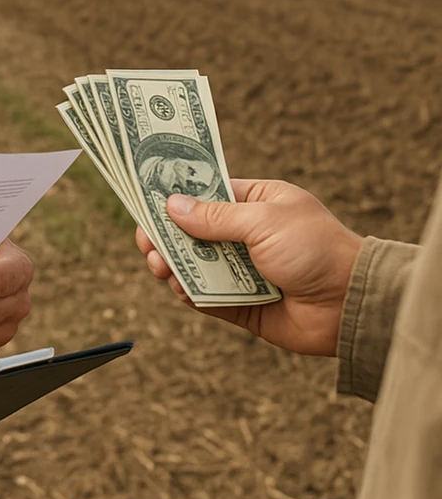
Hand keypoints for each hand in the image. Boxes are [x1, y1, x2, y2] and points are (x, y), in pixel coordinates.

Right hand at [136, 179, 362, 355]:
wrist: (353, 304)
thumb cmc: (316, 248)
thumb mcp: (263, 221)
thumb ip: (215, 217)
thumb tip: (172, 205)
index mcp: (255, 203)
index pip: (206, 194)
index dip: (175, 197)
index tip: (145, 199)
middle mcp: (246, 235)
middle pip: (193, 232)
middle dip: (166, 236)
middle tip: (146, 242)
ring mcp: (244, 269)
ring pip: (196, 264)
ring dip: (174, 264)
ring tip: (159, 266)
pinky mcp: (243, 304)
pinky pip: (207, 296)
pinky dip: (190, 293)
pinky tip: (179, 288)